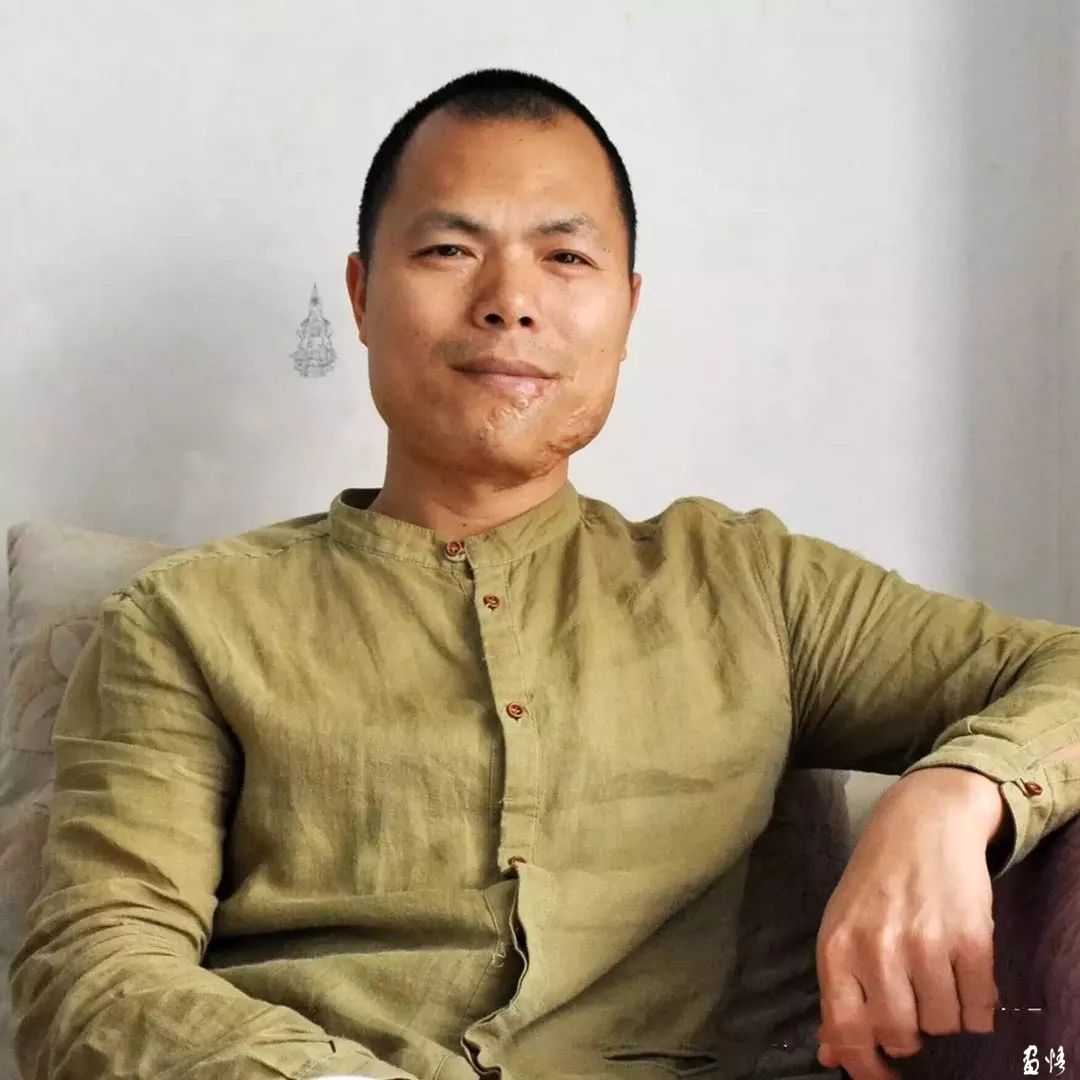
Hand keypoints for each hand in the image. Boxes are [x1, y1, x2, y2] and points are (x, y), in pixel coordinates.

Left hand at [814, 767, 1005, 1078]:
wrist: (922, 822)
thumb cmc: (877, 881)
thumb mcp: (842, 926)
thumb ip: (838, 991)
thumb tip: (831, 1054)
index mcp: (837, 946)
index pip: (846, 1031)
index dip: (867, 1068)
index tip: (885, 1077)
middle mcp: (877, 947)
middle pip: (899, 1035)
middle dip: (910, 1035)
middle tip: (914, 1008)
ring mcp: (924, 943)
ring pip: (944, 1025)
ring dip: (946, 1014)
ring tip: (937, 976)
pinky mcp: (970, 939)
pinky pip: (980, 1009)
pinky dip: (978, 1005)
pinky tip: (965, 975)